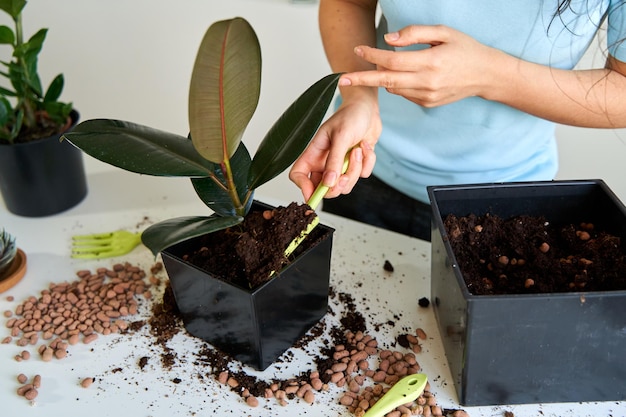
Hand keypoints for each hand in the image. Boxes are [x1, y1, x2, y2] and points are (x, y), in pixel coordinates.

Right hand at [289, 90, 380, 200]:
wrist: (368, 109)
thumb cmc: (350, 116)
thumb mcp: (341, 136)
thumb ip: (334, 160)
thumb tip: (328, 183)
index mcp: (313, 153)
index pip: (298, 174)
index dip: (302, 187)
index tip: (313, 194)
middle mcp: (325, 162)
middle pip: (324, 189)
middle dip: (338, 185)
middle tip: (346, 176)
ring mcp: (340, 165)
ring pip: (345, 185)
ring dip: (355, 169)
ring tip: (358, 150)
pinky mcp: (355, 165)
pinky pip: (361, 175)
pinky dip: (367, 163)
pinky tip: (365, 147)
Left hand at [339, 24, 502, 106]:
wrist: (486, 76)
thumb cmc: (465, 49)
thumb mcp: (443, 32)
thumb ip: (414, 34)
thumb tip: (388, 39)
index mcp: (430, 62)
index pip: (392, 60)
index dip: (372, 55)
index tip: (358, 49)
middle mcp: (426, 82)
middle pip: (386, 80)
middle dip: (362, 79)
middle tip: (342, 80)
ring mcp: (426, 96)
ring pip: (393, 88)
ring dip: (381, 78)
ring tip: (377, 67)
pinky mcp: (426, 103)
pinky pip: (403, 93)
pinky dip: (397, 83)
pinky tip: (403, 74)